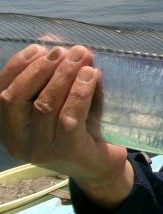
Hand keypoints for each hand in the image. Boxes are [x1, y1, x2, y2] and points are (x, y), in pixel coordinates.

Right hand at [0, 44, 132, 208]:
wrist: (102, 165)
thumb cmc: (80, 130)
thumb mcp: (67, 101)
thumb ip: (64, 78)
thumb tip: (69, 48)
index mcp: (10, 129)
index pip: (0, 94)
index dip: (17, 67)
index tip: (39, 48)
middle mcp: (18, 142)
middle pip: (17, 98)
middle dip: (40, 69)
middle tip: (65, 51)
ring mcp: (41, 149)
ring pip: (45, 104)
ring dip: (64, 75)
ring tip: (82, 57)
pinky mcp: (67, 151)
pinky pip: (70, 115)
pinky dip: (80, 90)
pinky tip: (92, 74)